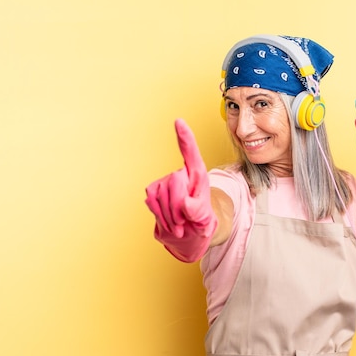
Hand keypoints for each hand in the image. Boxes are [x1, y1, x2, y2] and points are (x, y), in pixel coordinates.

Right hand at [144, 119, 217, 261]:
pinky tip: (169, 221)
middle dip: (179, 207)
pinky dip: (160, 216)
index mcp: (198, 175)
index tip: (179, 122)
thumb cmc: (200, 221)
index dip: (185, 137)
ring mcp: (165, 181)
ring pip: (161, 196)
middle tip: (186, 221)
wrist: (187, 233)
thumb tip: (186, 203)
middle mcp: (180, 174)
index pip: (191, 153)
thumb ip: (198, 210)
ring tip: (180, 222)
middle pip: (174, 185)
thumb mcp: (205, 219)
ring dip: (170, 216)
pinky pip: (151, 202)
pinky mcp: (153, 190)